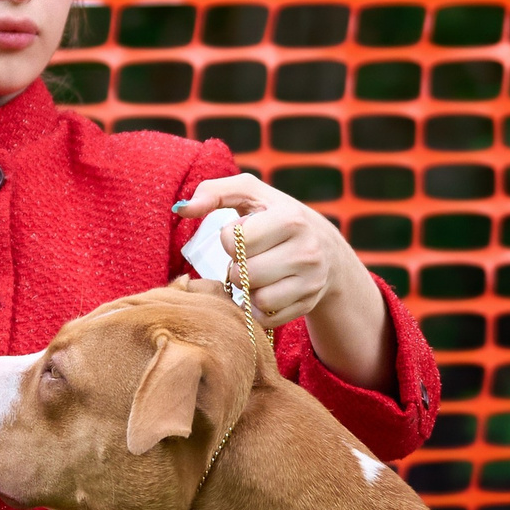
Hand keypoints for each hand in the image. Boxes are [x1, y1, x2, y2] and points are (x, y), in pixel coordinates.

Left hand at [174, 173, 394, 387]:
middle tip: (247, 259)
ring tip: (257, 275)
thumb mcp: (251, 195)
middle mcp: (307, 251)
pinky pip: (266, 318)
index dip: (229, 239)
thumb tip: (181, 209)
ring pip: (257, 299)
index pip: (236, 240)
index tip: (243, 235)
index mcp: (290, 218)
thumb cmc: (276, 217)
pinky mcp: (308, 305)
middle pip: (244, 273)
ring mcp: (311, 281)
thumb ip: (214, 192)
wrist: (327, 251)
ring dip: (248, 289)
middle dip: (237, 267)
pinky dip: (258, 308)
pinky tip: (266, 290)